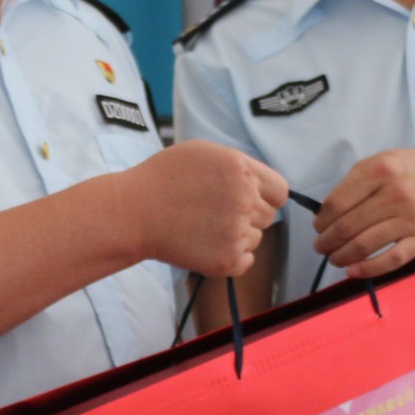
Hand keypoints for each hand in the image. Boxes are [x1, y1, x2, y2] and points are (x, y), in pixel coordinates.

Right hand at [124, 141, 287, 276]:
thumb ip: (238, 165)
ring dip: (236, 236)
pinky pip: (246, 261)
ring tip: (203, 228)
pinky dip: (231, 257)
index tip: (248, 200)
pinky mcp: (227, 260)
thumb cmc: (163, 178)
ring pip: (256, 239)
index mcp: (242, 171)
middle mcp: (245, 200)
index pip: (280, 191)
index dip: (266, 196)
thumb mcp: (203, 153)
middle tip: (215, 214)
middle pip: (268, 216)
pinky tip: (206, 246)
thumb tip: (261, 184)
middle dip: (248, 215)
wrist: (134, 213)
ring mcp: (237, 232)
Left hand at [313, 149, 414, 277]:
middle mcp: (395, 194)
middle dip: (326, 242)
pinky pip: (391, 259)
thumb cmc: (414, 170)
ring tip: (334, 259)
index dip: (321, 220)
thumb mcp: (383, 160)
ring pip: (365, 245)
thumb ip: (355, 181)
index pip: (336, 203)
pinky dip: (368, 269)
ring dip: (341, 257)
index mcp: (380, 171)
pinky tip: (353, 271)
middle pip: (347, 226)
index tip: (318, 228)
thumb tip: (326, 213)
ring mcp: (411, 218)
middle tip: (321, 247)